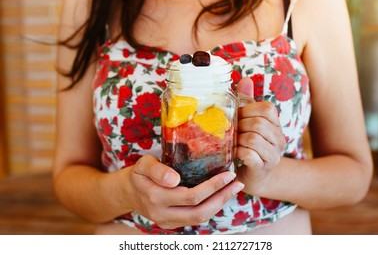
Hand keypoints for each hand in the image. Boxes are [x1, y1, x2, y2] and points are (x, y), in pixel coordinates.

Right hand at [126, 155, 243, 228]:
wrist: (129, 193)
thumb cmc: (139, 174)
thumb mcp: (143, 164)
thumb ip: (157, 170)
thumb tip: (175, 180)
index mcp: (155, 197)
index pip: (191, 196)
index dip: (212, 187)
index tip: (228, 174)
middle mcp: (162, 214)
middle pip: (199, 212)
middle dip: (222, 197)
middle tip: (237, 182)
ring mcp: (167, 223)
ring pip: (200, 218)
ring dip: (219, 204)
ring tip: (233, 189)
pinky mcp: (172, 225)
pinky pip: (196, 218)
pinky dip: (211, 207)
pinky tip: (220, 195)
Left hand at [235, 78, 285, 194]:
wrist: (249, 175)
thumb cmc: (246, 145)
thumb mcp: (246, 121)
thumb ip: (246, 101)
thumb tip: (246, 79)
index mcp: (275, 125)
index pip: (267, 109)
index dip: (248, 109)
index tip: (237, 117)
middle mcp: (279, 139)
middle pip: (258, 123)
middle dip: (240, 125)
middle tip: (232, 132)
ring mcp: (273, 155)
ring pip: (253, 138)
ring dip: (237, 139)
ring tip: (232, 143)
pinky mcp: (263, 168)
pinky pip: (249, 155)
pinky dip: (238, 152)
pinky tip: (235, 154)